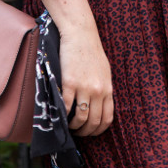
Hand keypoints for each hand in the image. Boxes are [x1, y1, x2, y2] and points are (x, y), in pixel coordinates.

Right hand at [39, 0, 113, 136]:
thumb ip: (103, 90)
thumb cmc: (91, 52)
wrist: (80, 35)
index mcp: (108, 89)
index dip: (98, 131)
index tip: (91, 132)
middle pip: (94, 122)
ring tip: (69, 126)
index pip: (107, 119)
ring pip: (80, 118)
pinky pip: (67, 106)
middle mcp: (98, 91)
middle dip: (85, 132)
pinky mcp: (69, 83)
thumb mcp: (104, 72)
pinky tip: (60, 115)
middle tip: (77, 133)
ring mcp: (84, 88)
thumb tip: (99, 106)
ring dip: (74, 127)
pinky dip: (63, 115)